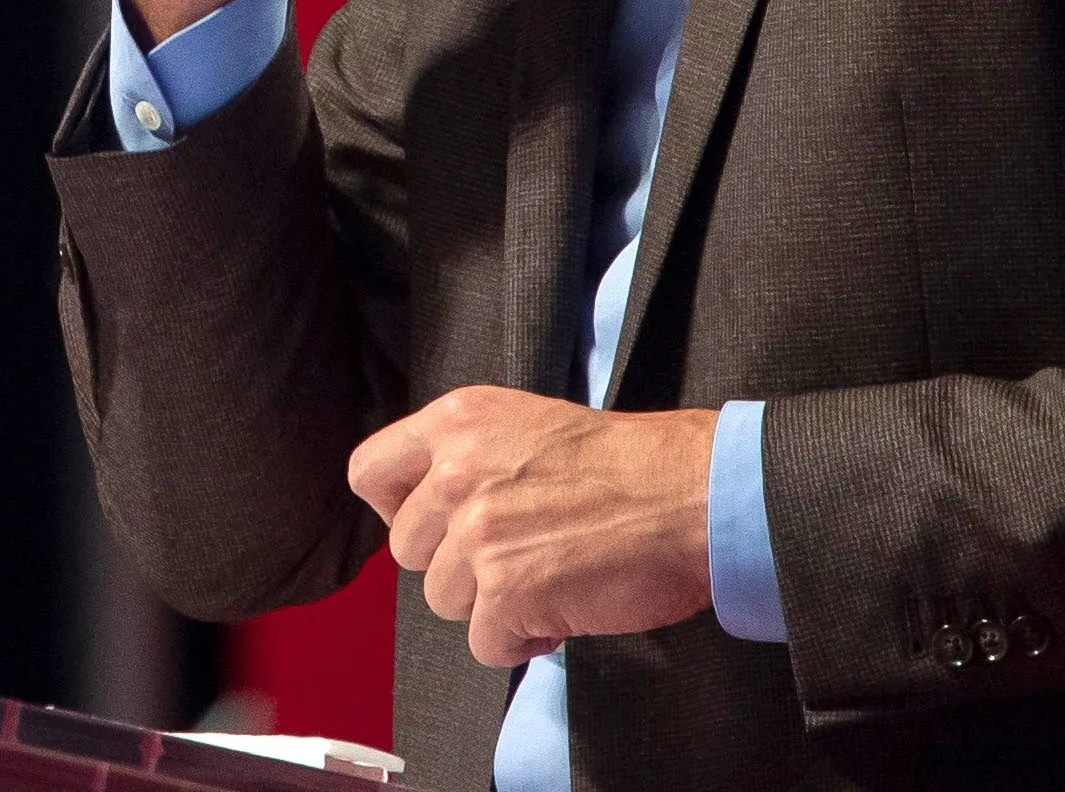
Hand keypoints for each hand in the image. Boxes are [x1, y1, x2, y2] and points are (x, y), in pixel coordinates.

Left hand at [346, 388, 714, 666]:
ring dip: (492, 603)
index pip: (369, 471)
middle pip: (407, 548)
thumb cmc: (631, 466)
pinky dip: (521, 640)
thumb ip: (469, 457)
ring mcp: (478, 534)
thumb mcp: (529, 425)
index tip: (431, 524)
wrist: (695, 495)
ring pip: (443, 598)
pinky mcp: (506, 591)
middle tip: (515, 556)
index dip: (397, 508)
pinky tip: (561, 611)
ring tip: (548, 579)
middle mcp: (456, 472)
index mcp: (457, 421)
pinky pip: (485, 643)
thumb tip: (432, 507)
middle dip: (456, 563)